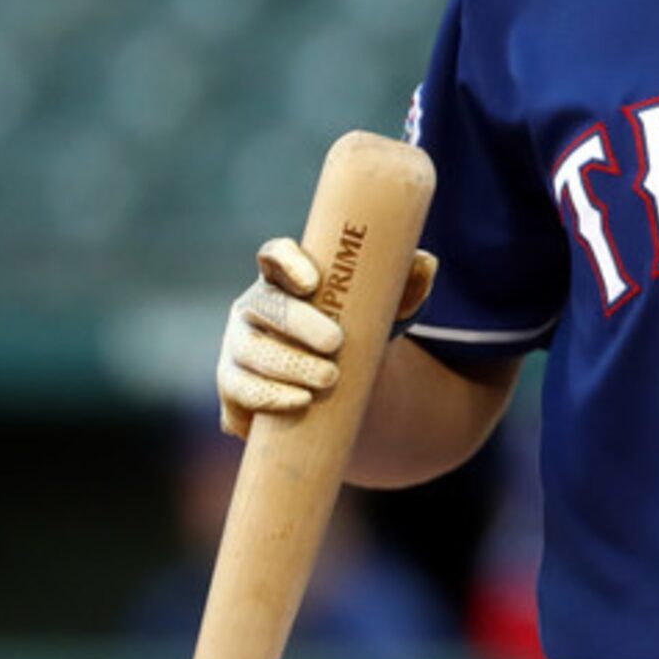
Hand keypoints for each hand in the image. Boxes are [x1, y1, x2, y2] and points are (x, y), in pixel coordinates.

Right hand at [217, 237, 436, 436]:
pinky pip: (239, 393)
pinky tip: (297, 403)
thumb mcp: (385, 308)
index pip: (275, 256)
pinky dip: (267, 400)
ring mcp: (239, 347)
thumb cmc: (359, 331)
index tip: (312, 282)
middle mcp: (254, 307)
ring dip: (286, 367)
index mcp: (285, 277)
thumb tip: (425, 263)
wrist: (340, 384)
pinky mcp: (234, 387)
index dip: (287, 263)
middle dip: (298, 325)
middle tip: (336, 344)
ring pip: (249, 353)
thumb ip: (405, 284)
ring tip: (328, 379)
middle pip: (264, 307)